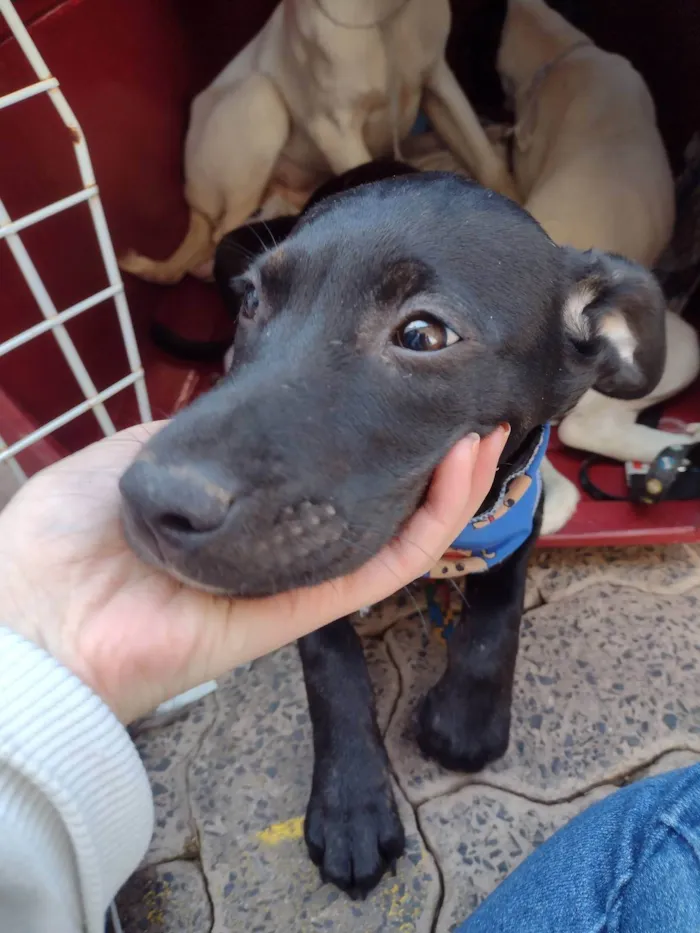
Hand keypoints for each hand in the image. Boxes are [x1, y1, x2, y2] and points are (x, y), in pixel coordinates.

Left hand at [0, 422, 507, 722]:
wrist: (42, 611)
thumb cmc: (70, 536)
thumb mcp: (136, 456)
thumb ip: (193, 433)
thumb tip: (235, 405)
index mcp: (246, 507)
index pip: (326, 468)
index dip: (371, 427)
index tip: (399, 378)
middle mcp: (284, 540)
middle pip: (376, 499)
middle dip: (426, 451)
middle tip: (462, 399)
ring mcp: (304, 572)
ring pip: (402, 527)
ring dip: (452, 479)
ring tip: (484, 426)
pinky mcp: (315, 603)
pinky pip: (393, 560)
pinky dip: (439, 514)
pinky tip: (464, 459)